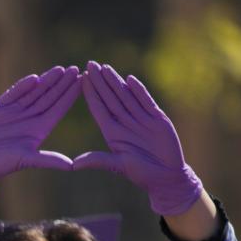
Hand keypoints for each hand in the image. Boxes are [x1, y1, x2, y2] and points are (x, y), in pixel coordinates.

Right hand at [0, 65, 80, 204]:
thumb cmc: (2, 164)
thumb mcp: (27, 160)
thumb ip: (48, 160)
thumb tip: (72, 167)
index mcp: (39, 129)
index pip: (59, 108)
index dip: (70, 95)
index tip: (82, 83)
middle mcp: (29, 118)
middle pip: (49, 97)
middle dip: (62, 83)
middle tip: (76, 69)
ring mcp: (15, 112)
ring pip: (34, 92)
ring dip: (47, 81)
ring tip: (60, 69)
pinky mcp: (0, 108)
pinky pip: (14, 93)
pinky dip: (23, 86)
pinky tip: (34, 78)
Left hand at [73, 61, 201, 216]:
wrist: (167, 176)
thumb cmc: (141, 174)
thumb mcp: (118, 166)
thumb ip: (98, 161)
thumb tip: (73, 165)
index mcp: (112, 132)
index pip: (98, 108)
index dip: (90, 94)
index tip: (81, 79)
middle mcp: (124, 123)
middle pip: (110, 97)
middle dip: (100, 81)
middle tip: (89, 64)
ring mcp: (140, 119)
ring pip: (125, 96)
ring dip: (116, 82)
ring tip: (105, 67)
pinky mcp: (156, 118)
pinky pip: (145, 101)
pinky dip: (138, 91)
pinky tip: (130, 79)